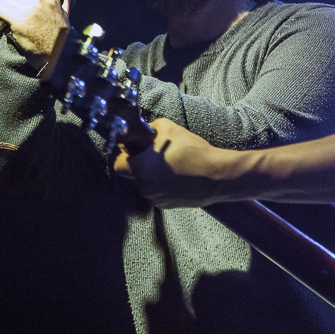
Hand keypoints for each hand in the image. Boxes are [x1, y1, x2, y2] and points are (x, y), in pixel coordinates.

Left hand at [0, 0, 70, 71]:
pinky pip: (0, 10)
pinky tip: (0, 22)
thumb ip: (65, 2)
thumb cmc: (58, 38)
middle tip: (8, 13)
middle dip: (7, 3)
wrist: (53, 55)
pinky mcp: (17, 19)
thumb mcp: (65, 16)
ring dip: (2, 9)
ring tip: (3, 18)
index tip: (16, 4)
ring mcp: (27, 9)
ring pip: (4, 0)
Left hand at [113, 118, 233, 207]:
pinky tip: (177, 175)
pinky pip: (157, 192)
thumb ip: (149, 128)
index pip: (118, 164)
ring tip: (171, 164)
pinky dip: (162, 185)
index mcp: (140, 168)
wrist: (216, 176)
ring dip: (151, 174)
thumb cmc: (192, 151)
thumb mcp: (168, 128)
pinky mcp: (167, 205)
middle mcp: (144, 186)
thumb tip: (142, 132)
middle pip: (132, 174)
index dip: (126, 155)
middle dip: (140, 164)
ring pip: (145, 184)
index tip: (136, 149)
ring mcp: (156, 198)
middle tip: (155, 154)